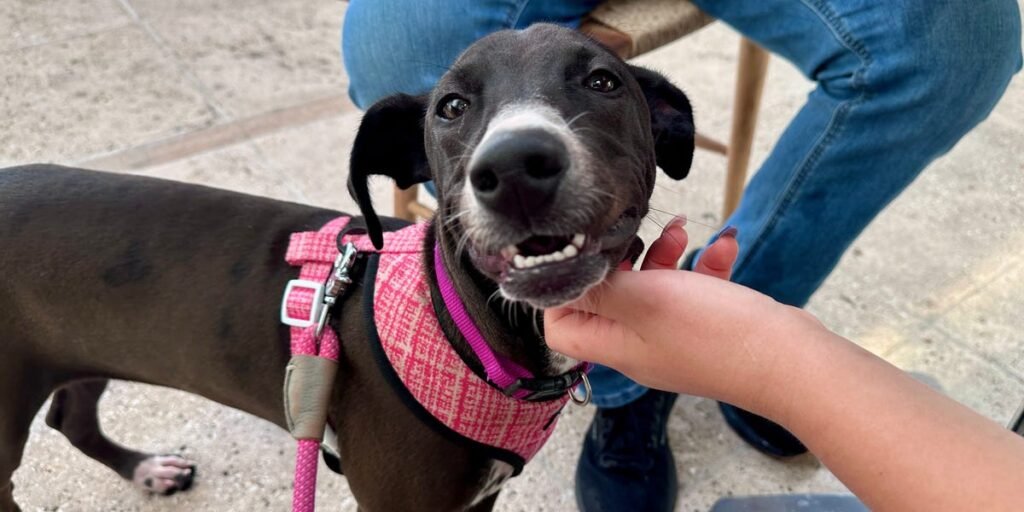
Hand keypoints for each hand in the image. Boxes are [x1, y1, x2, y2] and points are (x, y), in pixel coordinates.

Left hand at [544, 219, 795, 407]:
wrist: (790, 361)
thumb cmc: (713, 333)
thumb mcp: (646, 300)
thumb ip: (601, 287)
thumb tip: (560, 278)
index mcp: (616, 346)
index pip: (563, 325)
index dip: (564, 291)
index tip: (582, 256)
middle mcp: (640, 345)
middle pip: (611, 298)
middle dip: (624, 259)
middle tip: (639, 236)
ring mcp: (675, 337)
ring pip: (655, 287)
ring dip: (665, 253)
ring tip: (682, 229)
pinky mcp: (708, 327)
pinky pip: (695, 290)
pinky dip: (704, 265)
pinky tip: (723, 246)